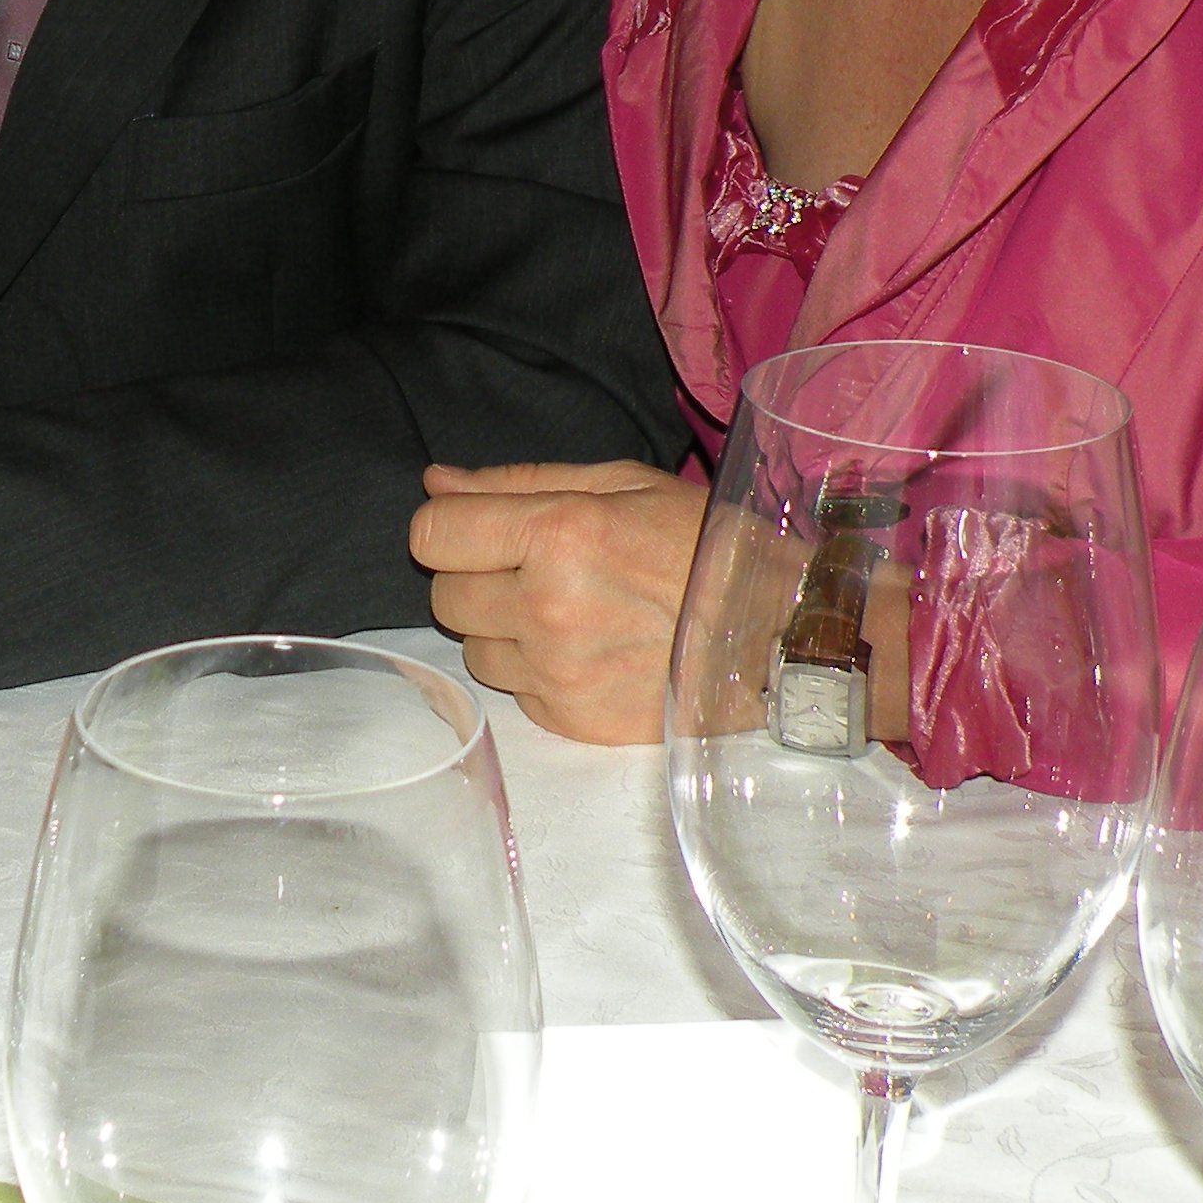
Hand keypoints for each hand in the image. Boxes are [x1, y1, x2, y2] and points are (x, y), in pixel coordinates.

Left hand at [411, 460, 706, 742]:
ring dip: (504, 630)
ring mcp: (558, 672)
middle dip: (477, 580)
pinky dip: (536, 672)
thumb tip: (436, 484)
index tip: (477, 530)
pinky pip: (513, 691)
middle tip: (535, 569)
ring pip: (474, 650)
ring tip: (569, 611)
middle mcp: (548, 608)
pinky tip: (587, 649)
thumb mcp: (618, 484)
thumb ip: (517, 483)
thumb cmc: (698, 544)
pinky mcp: (571, 720)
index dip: (448, 529)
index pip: (432, 536)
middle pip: (444, 597)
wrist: (770, 629)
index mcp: (558, 534)